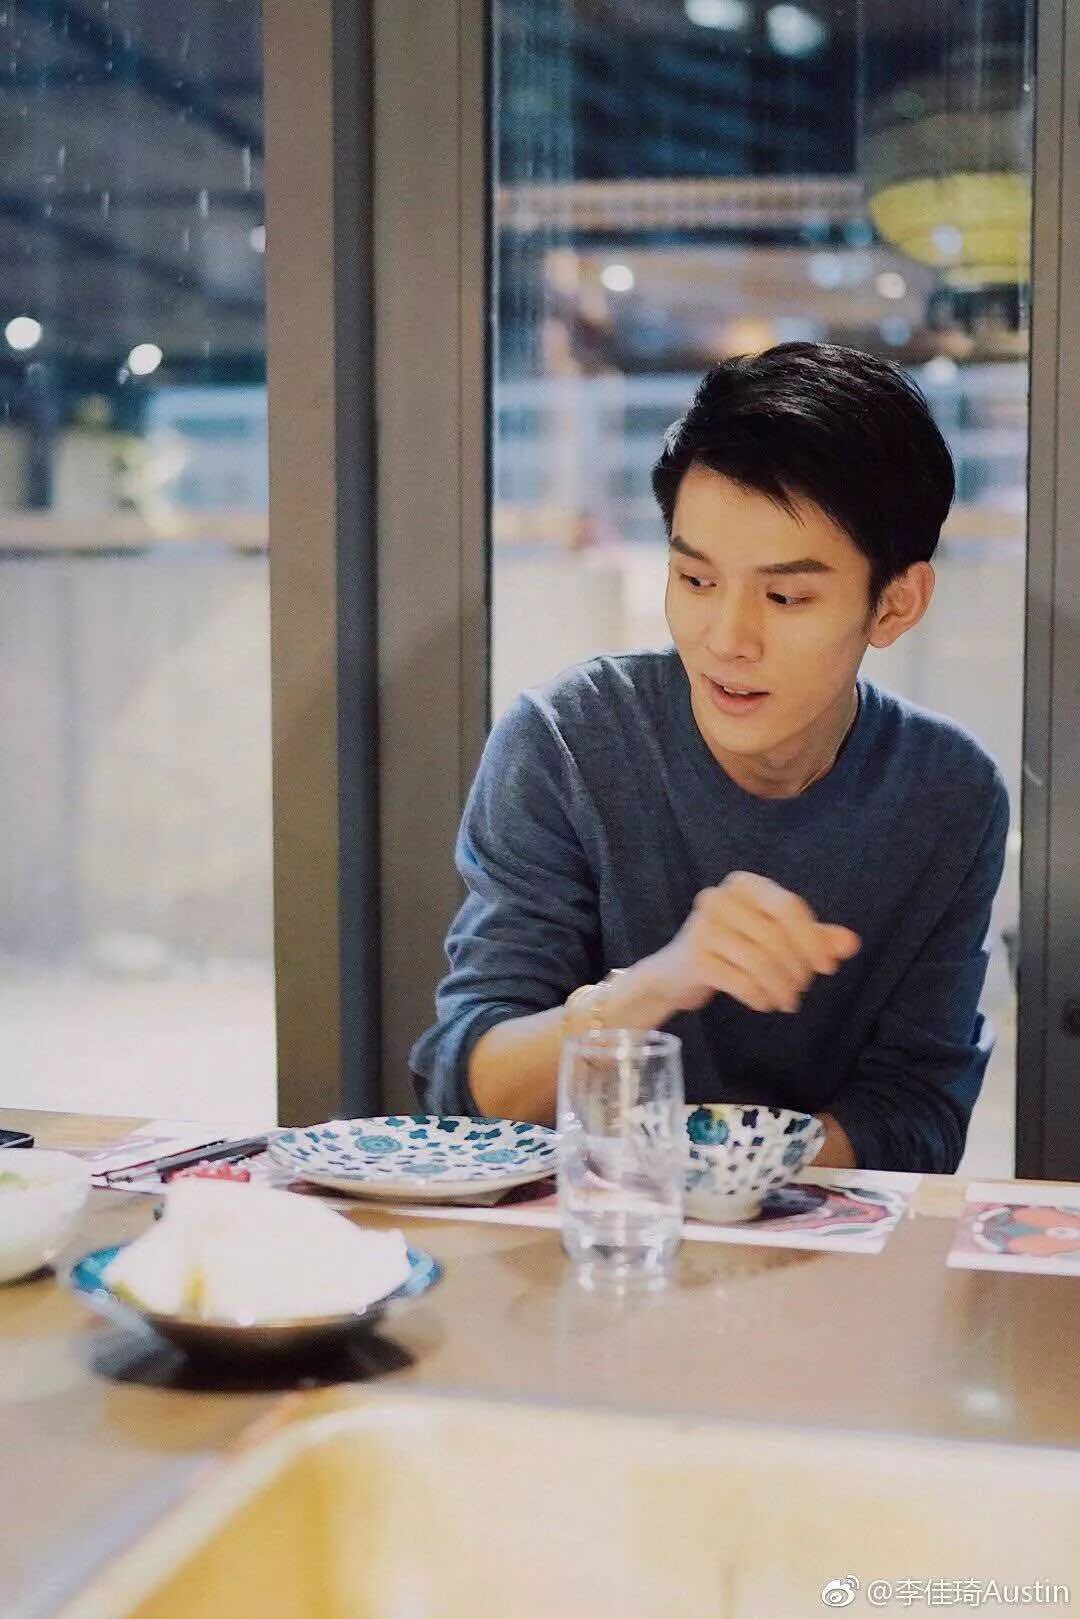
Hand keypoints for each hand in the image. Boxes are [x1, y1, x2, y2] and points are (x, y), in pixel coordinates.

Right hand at [648, 871, 859, 1016]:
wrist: (679, 972)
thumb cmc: (734, 948)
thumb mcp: (777, 937)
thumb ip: (814, 937)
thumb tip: (852, 943)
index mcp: (743, 883)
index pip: (788, 907)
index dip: (813, 940)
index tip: (827, 968)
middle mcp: (719, 897)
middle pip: (776, 937)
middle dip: (797, 970)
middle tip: (800, 990)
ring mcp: (703, 926)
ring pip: (760, 962)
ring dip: (781, 988)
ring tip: (786, 1001)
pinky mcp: (695, 957)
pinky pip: (741, 981)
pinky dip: (759, 997)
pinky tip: (764, 1003)